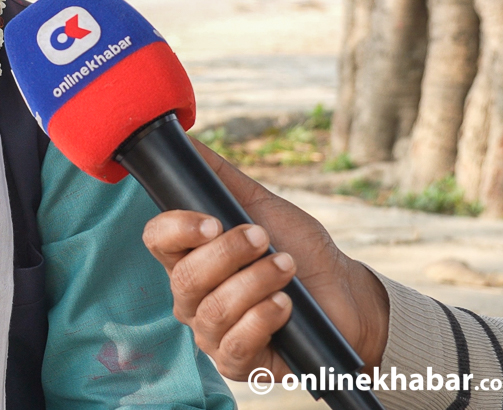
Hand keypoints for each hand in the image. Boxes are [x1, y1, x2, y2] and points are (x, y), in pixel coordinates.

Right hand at [142, 138, 389, 380]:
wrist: (345, 296)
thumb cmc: (299, 249)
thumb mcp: (261, 205)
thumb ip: (220, 176)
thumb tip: (186, 138)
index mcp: (189, 255)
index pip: (157, 240)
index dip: (178, 229)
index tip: (214, 221)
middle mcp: (191, 296)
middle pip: (186, 277)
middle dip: (230, 255)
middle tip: (265, 240)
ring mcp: (211, 332)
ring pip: (213, 310)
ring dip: (256, 284)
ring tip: (286, 270)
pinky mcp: (237, 364)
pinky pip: (235, 346)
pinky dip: (262, 320)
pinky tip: (285, 307)